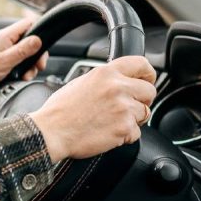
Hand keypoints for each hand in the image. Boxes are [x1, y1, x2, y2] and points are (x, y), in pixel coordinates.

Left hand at [0, 17, 47, 98]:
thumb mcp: (5, 61)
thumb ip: (23, 50)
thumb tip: (38, 40)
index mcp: (6, 35)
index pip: (29, 23)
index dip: (39, 32)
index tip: (43, 47)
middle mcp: (7, 40)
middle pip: (31, 40)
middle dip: (37, 55)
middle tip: (38, 66)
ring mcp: (6, 49)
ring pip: (27, 52)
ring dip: (30, 65)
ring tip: (26, 75)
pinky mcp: (4, 58)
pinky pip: (19, 60)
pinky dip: (23, 69)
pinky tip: (21, 76)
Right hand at [28, 56, 156, 162]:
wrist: (51, 132)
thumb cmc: (59, 111)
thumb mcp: (80, 83)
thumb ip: (104, 80)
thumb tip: (119, 82)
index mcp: (105, 73)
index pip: (141, 64)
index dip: (148, 74)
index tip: (147, 80)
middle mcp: (117, 87)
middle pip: (149, 91)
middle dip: (142, 100)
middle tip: (128, 108)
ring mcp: (123, 108)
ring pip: (145, 113)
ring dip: (133, 119)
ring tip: (112, 122)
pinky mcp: (124, 127)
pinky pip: (137, 132)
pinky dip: (125, 136)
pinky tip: (108, 133)